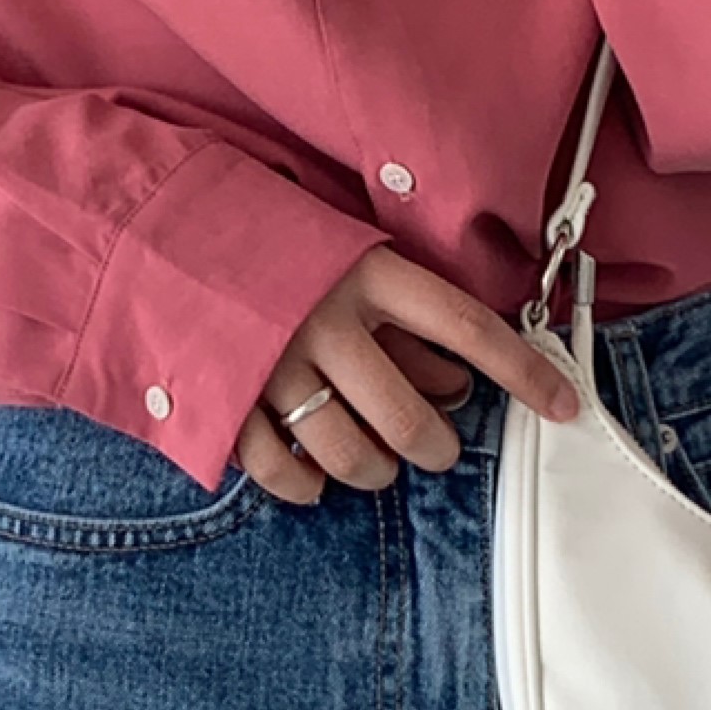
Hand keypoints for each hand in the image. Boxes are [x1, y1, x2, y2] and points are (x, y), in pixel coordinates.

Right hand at [237, 247, 579, 504]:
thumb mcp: (338, 252)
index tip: (564, 407)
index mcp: (365, 271)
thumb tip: (452, 383)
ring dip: (373, 472)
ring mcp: (273, 364)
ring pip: (352, 455)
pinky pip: (282, 471)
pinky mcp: (226, 399)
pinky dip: (304, 486)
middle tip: (433, 448)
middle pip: (409, 418)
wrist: (147, 222)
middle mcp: (325, 320)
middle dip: (434, 448)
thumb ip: (395, 316)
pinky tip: (312, 479)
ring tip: (372, 463)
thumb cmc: (259, 238)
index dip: (523, 372)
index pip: (467, 327)